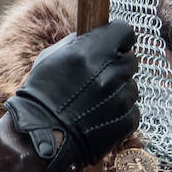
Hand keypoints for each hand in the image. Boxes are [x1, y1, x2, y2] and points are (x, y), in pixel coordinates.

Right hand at [5, 20, 138, 171]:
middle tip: (96, 78)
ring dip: (117, 91)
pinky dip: (118, 113)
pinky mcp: (126, 121)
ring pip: (131, 86)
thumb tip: (94, 36)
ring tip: (92, 103)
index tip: (112, 45)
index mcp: (91, 52)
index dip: (117, 38)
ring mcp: (120, 98)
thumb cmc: (40, 96)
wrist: (39, 139)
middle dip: (116, 66)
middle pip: (130, 60)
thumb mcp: (50, 58)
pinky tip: (97, 117)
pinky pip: (131, 110)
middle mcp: (110, 73)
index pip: (124, 31)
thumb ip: (76, 43)